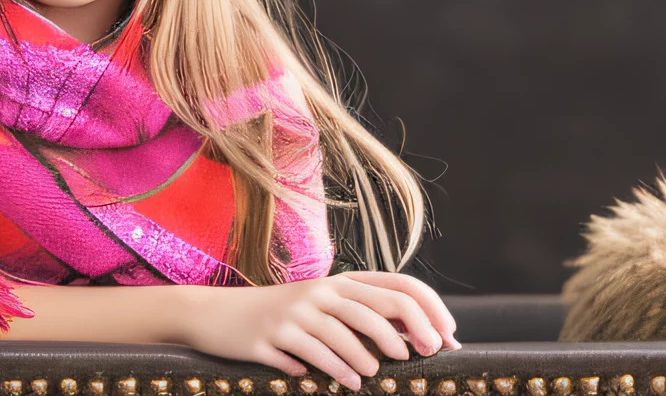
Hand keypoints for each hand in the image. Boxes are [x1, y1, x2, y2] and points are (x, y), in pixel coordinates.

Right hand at [180, 271, 459, 389]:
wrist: (218, 315)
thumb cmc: (282, 316)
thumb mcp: (323, 307)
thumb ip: (363, 316)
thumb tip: (417, 337)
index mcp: (340, 282)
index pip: (400, 285)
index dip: (430, 310)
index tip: (447, 338)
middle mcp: (321, 291)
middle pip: (377, 307)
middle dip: (405, 335)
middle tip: (419, 357)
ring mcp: (295, 313)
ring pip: (344, 335)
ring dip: (366, 360)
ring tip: (372, 376)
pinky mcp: (272, 335)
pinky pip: (311, 356)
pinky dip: (334, 372)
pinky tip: (346, 383)